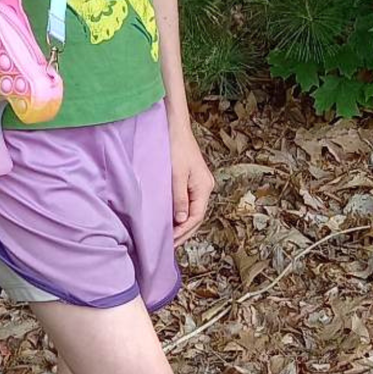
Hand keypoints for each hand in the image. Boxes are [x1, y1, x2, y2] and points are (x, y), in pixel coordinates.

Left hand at [169, 115, 213, 247]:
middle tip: (168, 246)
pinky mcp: (190, 181)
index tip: (169, 242)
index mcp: (204, 187)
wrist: (174, 126)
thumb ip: (178, 198)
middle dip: (183, 232)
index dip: (184, 231)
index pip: (196, 216)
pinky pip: (187, 202)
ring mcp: (198, 184)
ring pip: (191, 211)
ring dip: (181, 225)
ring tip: (167, 237)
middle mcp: (204, 187)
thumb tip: (181, 220)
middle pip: (196, 216)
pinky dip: (179, 214)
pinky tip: (169, 220)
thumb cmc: (175, 147)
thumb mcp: (176, 174)